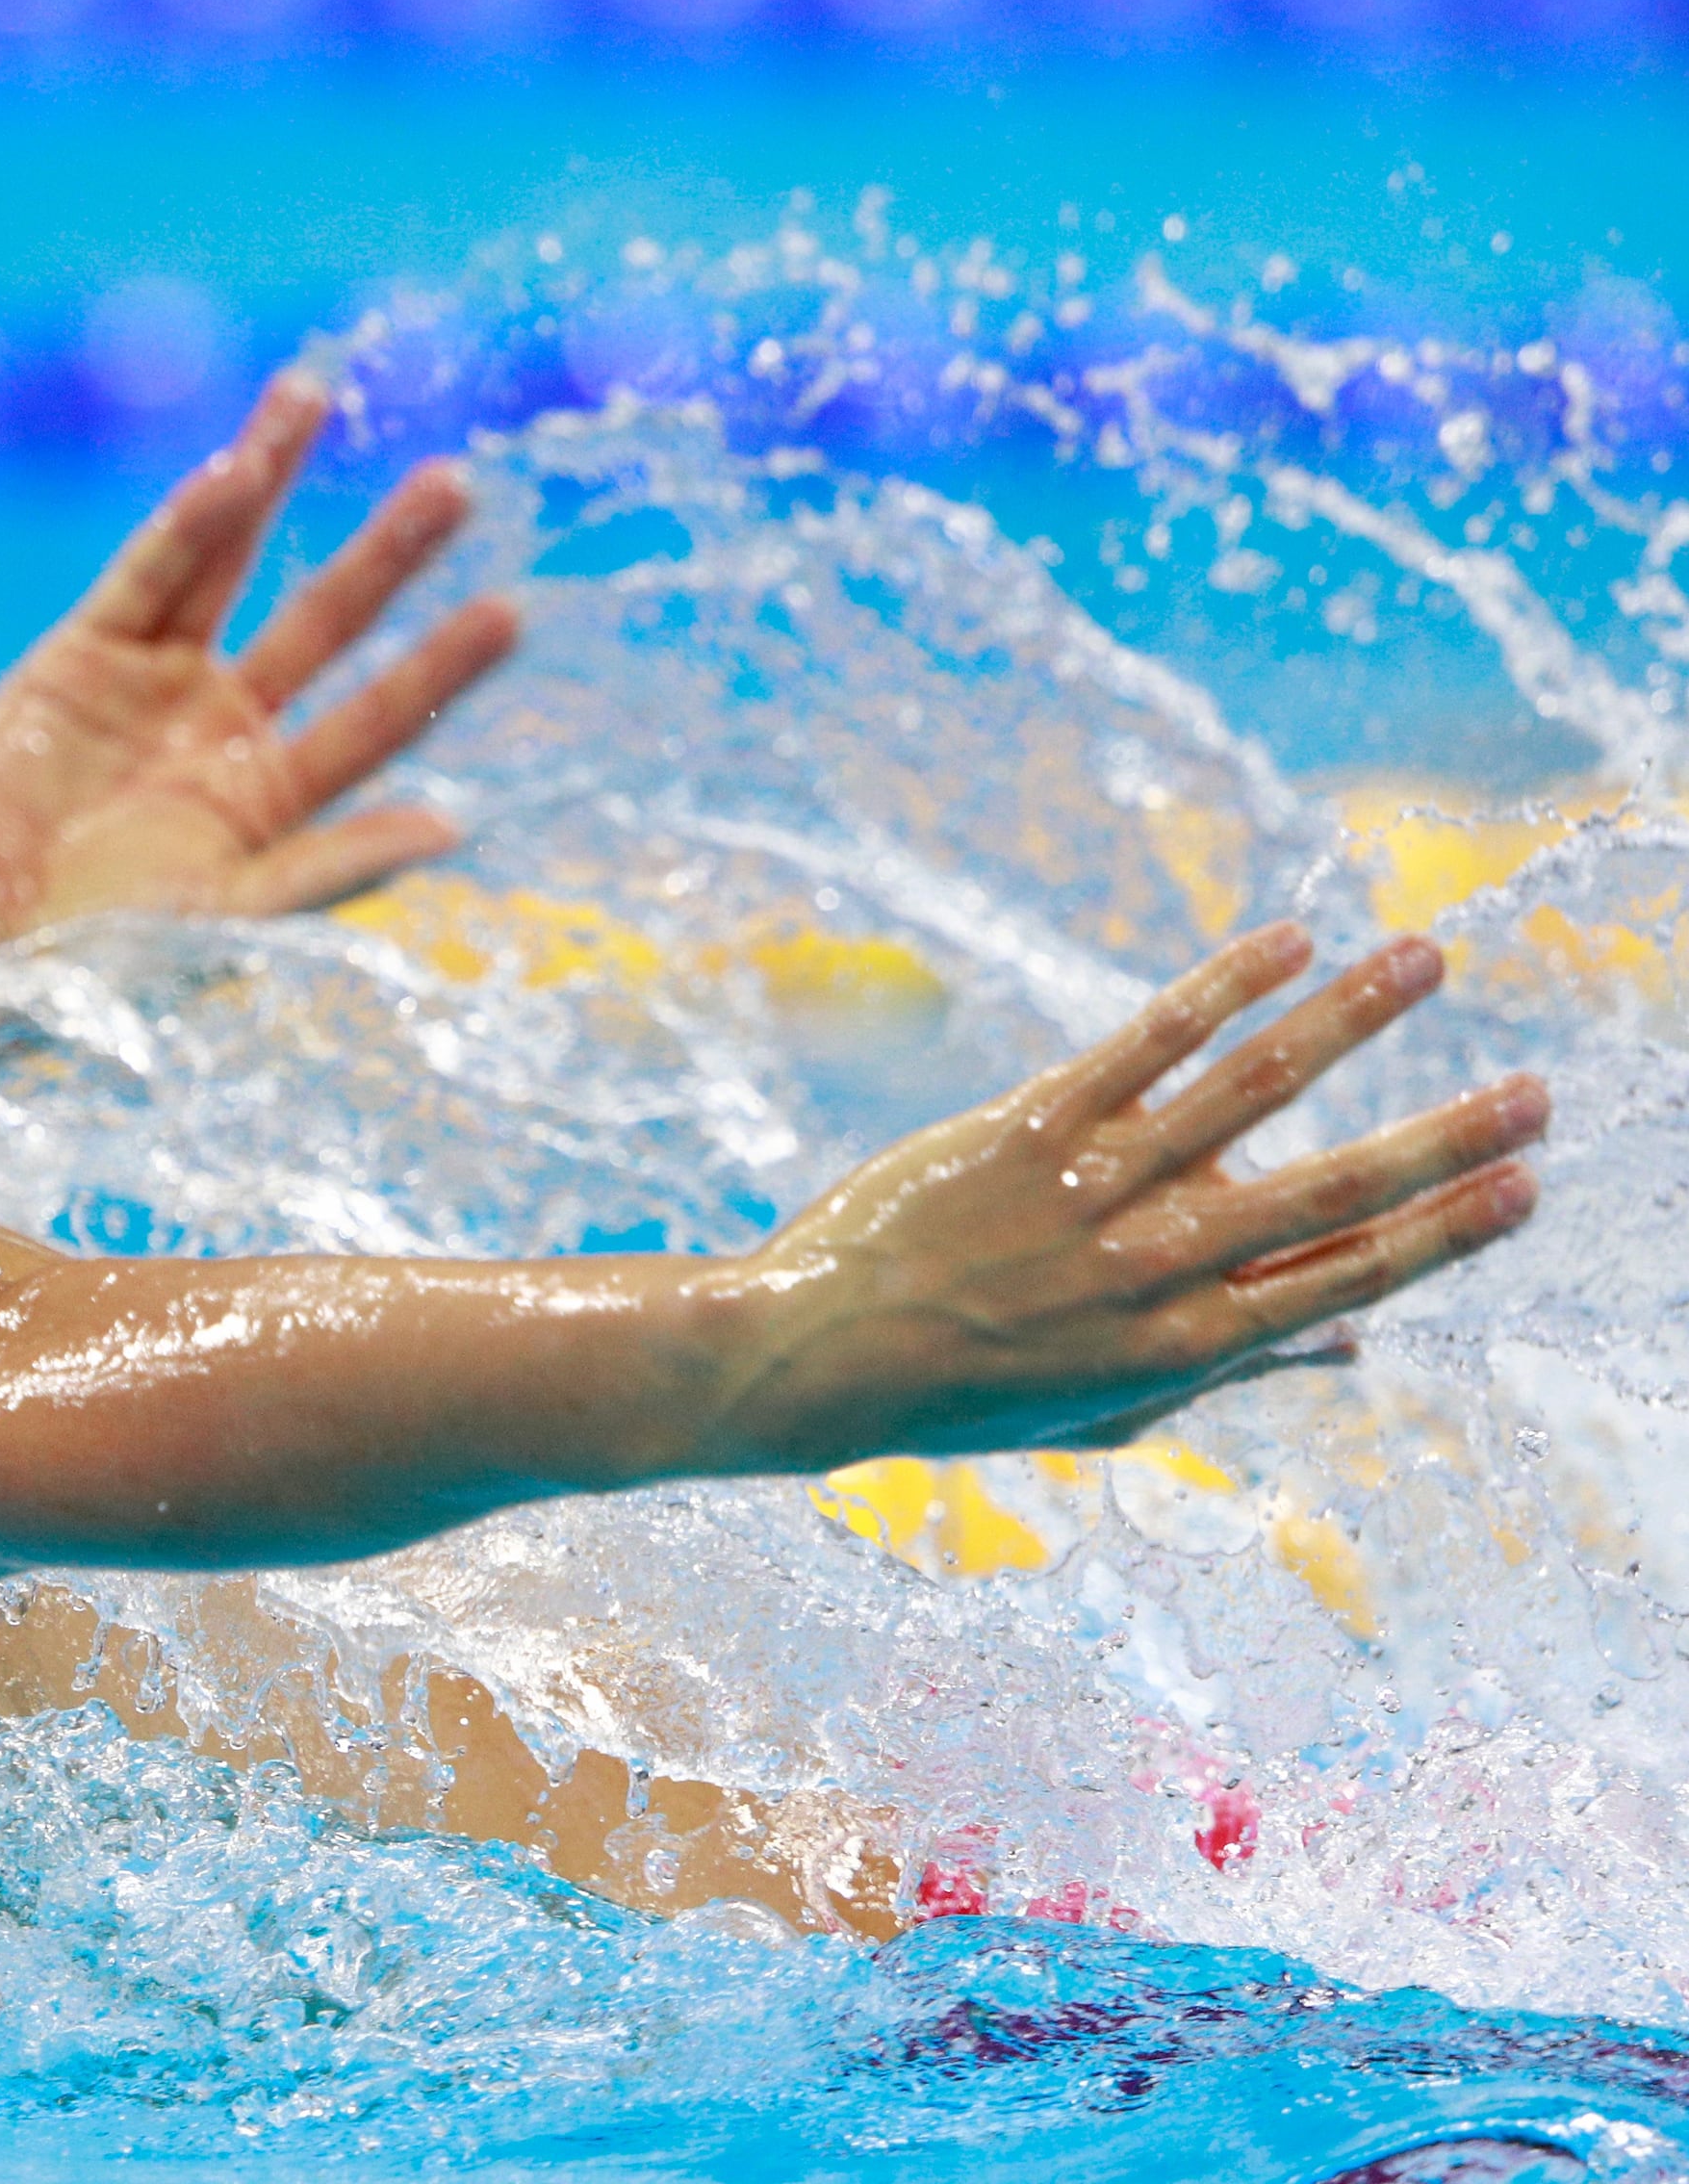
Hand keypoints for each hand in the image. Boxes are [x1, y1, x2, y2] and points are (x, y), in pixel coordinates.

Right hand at [0, 371, 515, 944]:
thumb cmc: (89, 956)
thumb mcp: (222, 916)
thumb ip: (328, 868)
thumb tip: (450, 830)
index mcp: (267, 799)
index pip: (375, 717)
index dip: (439, 666)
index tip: (510, 611)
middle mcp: (218, 727)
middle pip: (324, 619)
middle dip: (387, 552)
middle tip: (457, 483)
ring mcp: (150, 680)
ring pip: (230, 559)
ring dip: (274, 475)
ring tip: (319, 389)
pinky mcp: (80, 650)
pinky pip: (145, 572)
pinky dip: (187, 522)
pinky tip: (235, 469)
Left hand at [702, 925, 1546, 1466]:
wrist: (818, 1355)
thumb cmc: (965, 1394)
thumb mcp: (1107, 1413)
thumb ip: (1229, 1376)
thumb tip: (1351, 1342)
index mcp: (1187, 1345)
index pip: (1348, 1279)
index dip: (1445, 1232)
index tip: (1526, 1188)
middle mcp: (1155, 1265)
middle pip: (1329, 1191)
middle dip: (1443, 1138)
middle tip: (1537, 1092)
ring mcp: (1094, 1190)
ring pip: (1250, 1090)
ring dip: (1353, 1020)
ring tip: (1429, 962)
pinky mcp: (1028, 1127)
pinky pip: (1142, 1042)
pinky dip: (1222, 987)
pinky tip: (1290, 942)